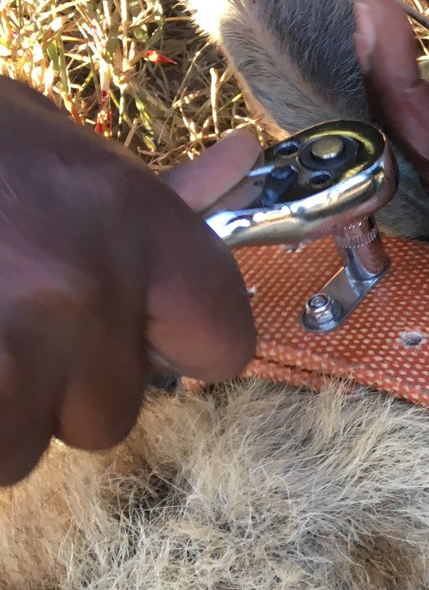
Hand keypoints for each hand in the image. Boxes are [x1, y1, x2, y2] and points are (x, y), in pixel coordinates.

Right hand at [0, 78, 256, 484]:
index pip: (222, 341)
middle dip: (55, 386)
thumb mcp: (45, 139)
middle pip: (110, 414)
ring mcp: (4, 350)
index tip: (138, 334)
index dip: (177, 346)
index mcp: (127, 219)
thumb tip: (244, 159)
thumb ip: (147, 186)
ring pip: (25, 450)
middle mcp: (81, 289)